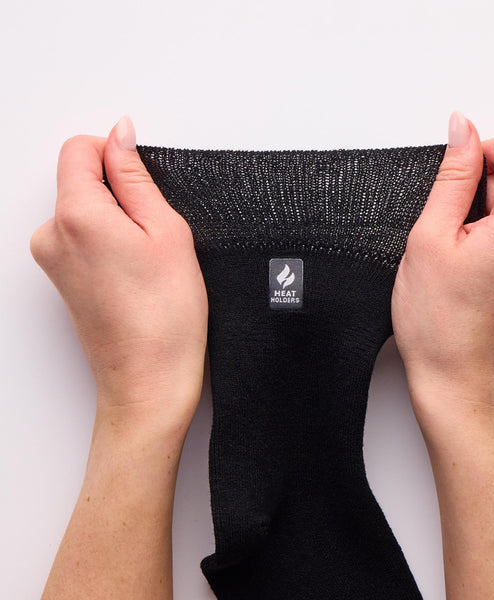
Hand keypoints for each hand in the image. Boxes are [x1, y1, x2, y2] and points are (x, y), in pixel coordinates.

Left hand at [30, 116, 207, 433]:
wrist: (149, 380)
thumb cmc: (165, 316)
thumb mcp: (166, 231)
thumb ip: (135, 177)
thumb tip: (120, 137)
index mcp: (76, 215)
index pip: (80, 149)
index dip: (116, 155)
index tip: (144, 183)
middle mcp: (51, 235)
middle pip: (81, 181)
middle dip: (120, 195)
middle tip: (154, 237)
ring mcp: (52, 260)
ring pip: (85, 212)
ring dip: (117, 223)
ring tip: (147, 263)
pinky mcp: (61, 279)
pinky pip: (83, 240)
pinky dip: (109, 245)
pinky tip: (135, 276)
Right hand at [392, 112, 493, 417]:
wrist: (454, 378)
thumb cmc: (438, 322)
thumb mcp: (430, 237)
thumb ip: (452, 177)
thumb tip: (464, 130)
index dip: (488, 150)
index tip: (457, 178)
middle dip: (477, 190)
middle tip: (446, 233)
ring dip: (478, 216)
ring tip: (453, 255)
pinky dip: (487, 234)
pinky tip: (463, 265)